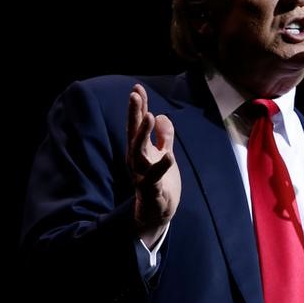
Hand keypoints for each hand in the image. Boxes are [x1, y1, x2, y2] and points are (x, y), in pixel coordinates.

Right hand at [127, 84, 180, 247]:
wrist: (157, 214)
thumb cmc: (159, 183)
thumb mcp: (163, 154)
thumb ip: (163, 136)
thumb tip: (160, 115)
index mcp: (140, 151)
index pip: (137, 125)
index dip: (138, 107)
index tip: (137, 88)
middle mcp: (137, 162)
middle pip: (134, 135)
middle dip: (134, 115)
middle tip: (135, 95)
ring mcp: (143, 176)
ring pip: (139, 154)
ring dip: (143, 136)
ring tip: (149, 116)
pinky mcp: (152, 191)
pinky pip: (155, 179)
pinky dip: (161, 168)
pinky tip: (169, 156)